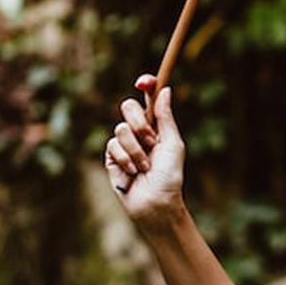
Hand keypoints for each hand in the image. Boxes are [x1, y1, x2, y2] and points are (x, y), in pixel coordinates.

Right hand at [104, 75, 185, 229]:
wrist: (155, 203)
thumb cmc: (169, 176)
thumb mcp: (173, 144)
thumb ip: (166, 118)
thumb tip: (165, 90)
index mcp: (156, 126)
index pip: (147, 99)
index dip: (146, 86)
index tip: (145, 82)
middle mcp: (138, 132)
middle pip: (128, 107)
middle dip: (139, 123)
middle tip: (151, 140)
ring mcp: (124, 144)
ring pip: (121, 129)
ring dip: (136, 150)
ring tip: (145, 167)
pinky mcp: (112, 158)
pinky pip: (113, 146)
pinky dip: (126, 160)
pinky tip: (133, 173)